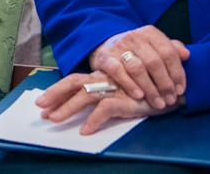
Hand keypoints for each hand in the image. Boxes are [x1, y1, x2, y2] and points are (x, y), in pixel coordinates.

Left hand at [36, 71, 159, 133]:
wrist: (170, 87)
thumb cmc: (142, 89)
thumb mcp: (119, 93)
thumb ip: (102, 97)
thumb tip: (82, 105)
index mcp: (99, 78)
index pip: (73, 81)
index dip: (56, 90)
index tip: (41, 102)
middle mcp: (102, 81)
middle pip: (73, 83)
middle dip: (55, 94)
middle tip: (39, 107)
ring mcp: (113, 89)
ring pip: (84, 96)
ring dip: (68, 108)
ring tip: (54, 119)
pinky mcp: (125, 100)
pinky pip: (105, 109)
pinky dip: (94, 120)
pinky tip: (85, 131)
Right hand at [90, 26, 189, 109]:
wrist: (108, 47)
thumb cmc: (139, 52)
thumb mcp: (156, 47)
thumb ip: (172, 50)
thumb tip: (186, 54)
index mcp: (150, 33)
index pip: (168, 53)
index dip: (177, 73)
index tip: (180, 90)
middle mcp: (134, 36)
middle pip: (154, 62)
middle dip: (165, 84)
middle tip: (170, 99)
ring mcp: (118, 46)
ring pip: (137, 68)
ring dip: (150, 88)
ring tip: (158, 102)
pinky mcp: (105, 57)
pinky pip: (118, 71)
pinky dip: (129, 84)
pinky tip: (139, 95)